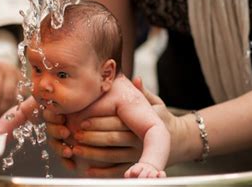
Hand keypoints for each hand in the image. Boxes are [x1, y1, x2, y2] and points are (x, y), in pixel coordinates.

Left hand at [0, 60, 20, 124]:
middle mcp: (9, 71)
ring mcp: (19, 76)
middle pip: (9, 94)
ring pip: (17, 97)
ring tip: (0, 118)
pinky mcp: (25, 82)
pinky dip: (16, 106)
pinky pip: (22, 97)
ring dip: (9, 110)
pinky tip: (9, 113)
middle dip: (2, 110)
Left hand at [44, 76, 180, 176]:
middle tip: (74, 135)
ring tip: (74, 149)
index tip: (83, 121)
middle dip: (92, 138)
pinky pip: (116, 171)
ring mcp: (137, 156)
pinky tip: (87, 169)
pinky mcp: (134, 166)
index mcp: (143, 124)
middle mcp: (140, 141)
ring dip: (92, 154)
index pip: (119, 123)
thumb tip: (136, 80)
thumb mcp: (156, 104)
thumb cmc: (162, 119)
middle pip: (113, 140)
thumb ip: (144, 93)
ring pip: (111, 157)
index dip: (99, 122)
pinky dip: (101, 172)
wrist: (177, 142)